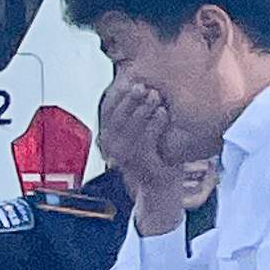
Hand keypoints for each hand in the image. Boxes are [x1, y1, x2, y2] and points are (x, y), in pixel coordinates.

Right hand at [100, 81, 205, 223]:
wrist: (162, 188)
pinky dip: (153, 125)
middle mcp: (112, 150)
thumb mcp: (143, 134)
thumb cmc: (155, 157)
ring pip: (129, 129)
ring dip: (141, 110)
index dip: (117, 96)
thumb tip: (141, 86)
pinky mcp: (142, 166)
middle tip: (143, 86)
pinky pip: (145, 142)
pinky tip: (162, 113)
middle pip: (116, 119)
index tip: (130, 81)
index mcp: (109, 139)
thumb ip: (137, 117)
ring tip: (155, 96)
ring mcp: (125, 159)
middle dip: (129, 100)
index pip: (106, 113)